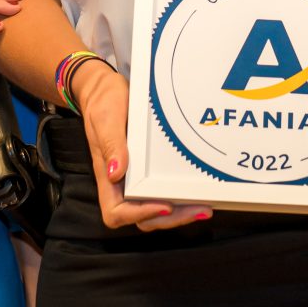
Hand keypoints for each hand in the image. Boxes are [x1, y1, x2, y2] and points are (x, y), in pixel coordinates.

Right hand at [74, 64, 210, 231]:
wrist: (104, 88)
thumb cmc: (103, 102)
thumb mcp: (105, 118)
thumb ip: (111, 144)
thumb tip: (115, 172)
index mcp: (106, 175)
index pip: (116, 212)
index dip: (139, 215)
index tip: (164, 205)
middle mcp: (121, 182)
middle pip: (141, 218)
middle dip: (170, 219)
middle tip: (200, 210)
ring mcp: (134, 178)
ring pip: (154, 210)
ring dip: (179, 214)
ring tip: (204, 208)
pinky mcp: (147, 170)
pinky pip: (162, 192)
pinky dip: (180, 199)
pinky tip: (198, 194)